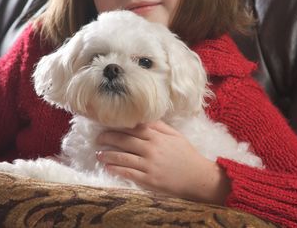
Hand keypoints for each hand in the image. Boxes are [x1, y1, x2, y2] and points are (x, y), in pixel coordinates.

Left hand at [96, 121, 230, 203]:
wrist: (198, 177)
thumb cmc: (187, 155)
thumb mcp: (175, 135)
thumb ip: (159, 126)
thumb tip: (144, 117)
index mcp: (157, 136)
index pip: (132, 128)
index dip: (117, 126)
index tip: (107, 125)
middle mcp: (151, 148)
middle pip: (124, 141)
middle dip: (108, 138)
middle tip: (98, 138)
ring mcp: (149, 164)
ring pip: (123, 157)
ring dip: (108, 155)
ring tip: (98, 154)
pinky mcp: (149, 179)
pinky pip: (129, 173)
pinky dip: (117, 169)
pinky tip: (109, 168)